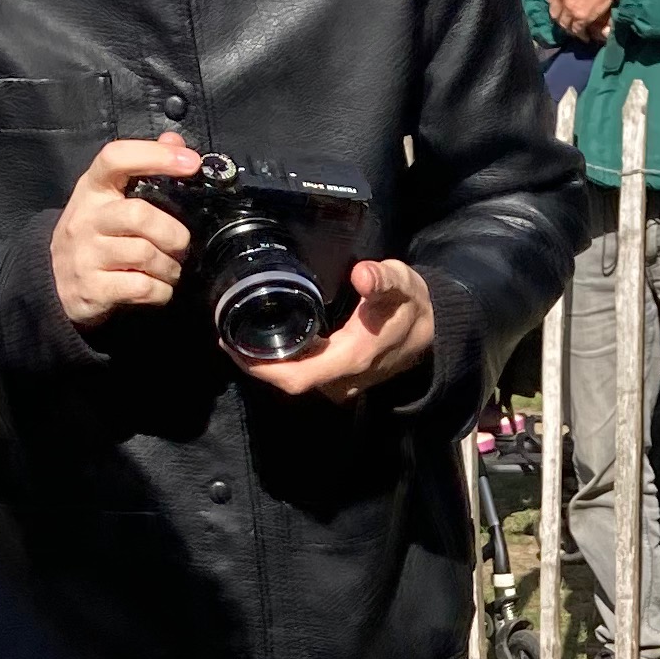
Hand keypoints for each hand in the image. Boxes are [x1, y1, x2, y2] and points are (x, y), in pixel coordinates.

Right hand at [52, 132, 199, 326]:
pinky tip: (157, 288)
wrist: (52, 281)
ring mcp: (85, 254)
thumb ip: (142, 168)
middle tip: (180, 246)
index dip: (155, 155)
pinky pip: (141, 287)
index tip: (191, 162)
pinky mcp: (91, 288)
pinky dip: (161, 291)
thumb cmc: (93, 235)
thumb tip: (173, 141)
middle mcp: (86, 218)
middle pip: (139, 214)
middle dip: (173, 233)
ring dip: (170, 267)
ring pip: (145, 254)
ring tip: (169, 270)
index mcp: (93, 189)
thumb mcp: (109, 198)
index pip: (115, 158)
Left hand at [236, 256, 438, 404]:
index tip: (230, 344)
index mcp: (351, 359)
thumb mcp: (403, 285)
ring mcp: (342, 384)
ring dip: (266, 362)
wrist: (434, 332)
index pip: (296, 377)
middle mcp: (343, 380)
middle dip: (253, 363)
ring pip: (294, 380)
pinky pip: (303, 375)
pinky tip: (267, 338)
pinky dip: (281, 360)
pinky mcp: (339, 379)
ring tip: (239, 332)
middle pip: (287, 381)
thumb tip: (362, 274)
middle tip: (225, 333)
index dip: (260, 367)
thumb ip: (383, 279)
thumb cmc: (413, 306)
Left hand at [547, 0, 619, 38]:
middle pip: (555, 13)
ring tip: (576, 30)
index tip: (561, 8)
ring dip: (570, 28)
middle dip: (561, 18)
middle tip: (567, 21)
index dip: (556, 4)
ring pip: (564, 23)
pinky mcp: (580, 17)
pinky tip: (585, 36)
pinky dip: (580, 34)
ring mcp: (569, 7)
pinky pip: (576, 30)